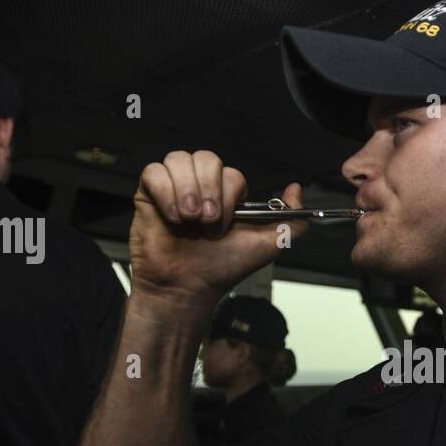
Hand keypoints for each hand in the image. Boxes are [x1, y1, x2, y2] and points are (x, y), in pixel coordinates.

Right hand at [129, 151, 308, 304]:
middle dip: (208, 189)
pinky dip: (165, 193)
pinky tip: (172, 217)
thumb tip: (296, 189)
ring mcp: (175, 189)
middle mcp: (201, 188)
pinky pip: (153, 172)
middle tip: (206, 220)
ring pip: (179, 159)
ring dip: (187, 189)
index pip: (230, 172)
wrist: (188, 287)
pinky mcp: (149, 195)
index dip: (228, 194)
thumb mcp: (268, 246)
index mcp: (227, 195)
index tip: (224, 223)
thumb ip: (292, 221)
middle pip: (206, 158)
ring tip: (189, 219)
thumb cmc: (223, 268)